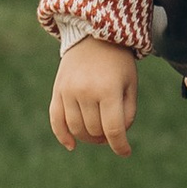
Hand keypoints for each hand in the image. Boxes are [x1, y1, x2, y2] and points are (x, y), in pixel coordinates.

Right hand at [50, 39, 139, 156]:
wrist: (94, 35)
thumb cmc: (118, 63)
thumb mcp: (130, 84)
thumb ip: (128, 112)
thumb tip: (117, 139)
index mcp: (108, 89)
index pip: (113, 129)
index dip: (120, 146)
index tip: (126, 152)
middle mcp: (85, 91)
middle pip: (94, 130)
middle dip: (105, 138)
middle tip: (112, 134)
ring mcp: (68, 91)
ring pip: (76, 128)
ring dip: (87, 137)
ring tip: (98, 134)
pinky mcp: (58, 90)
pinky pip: (56, 119)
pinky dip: (62, 135)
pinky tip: (71, 146)